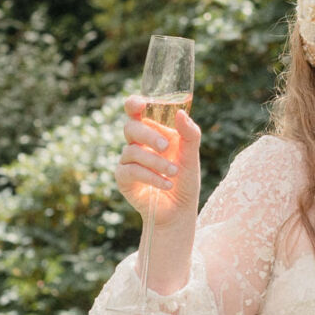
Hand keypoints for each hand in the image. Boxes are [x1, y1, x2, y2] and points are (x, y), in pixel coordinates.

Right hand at [114, 101, 201, 231]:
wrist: (179, 209)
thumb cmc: (185, 180)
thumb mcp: (191, 155)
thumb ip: (189, 134)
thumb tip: (180, 113)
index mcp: (152, 132)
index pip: (135, 111)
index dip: (133, 104)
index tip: (141, 105)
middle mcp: (136, 143)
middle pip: (130, 127)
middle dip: (148, 135)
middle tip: (166, 147)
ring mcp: (128, 160)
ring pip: (132, 151)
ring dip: (156, 162)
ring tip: (174, 173)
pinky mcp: (123, 178)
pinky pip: (131, 170)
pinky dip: (151, 176)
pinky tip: (166, 184)